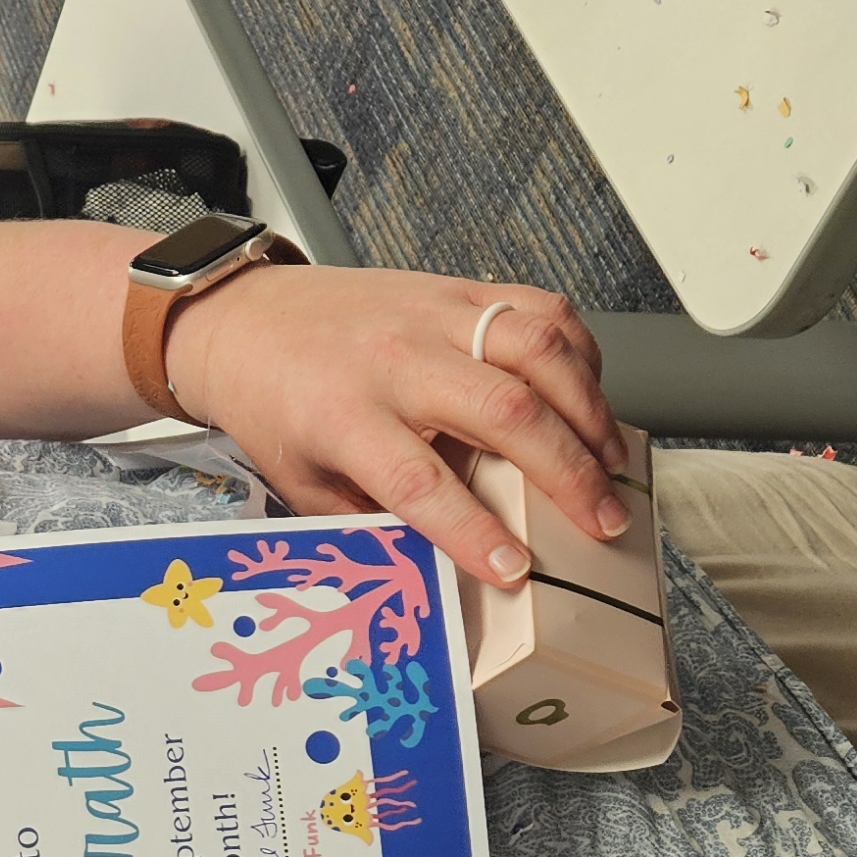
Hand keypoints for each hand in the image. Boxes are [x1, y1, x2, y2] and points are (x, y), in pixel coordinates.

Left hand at [165, 265, 623, 585]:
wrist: (244, 319)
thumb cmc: (275, 403)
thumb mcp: (304, 483)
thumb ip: (372, 521)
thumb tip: (439, 566)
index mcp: (346, 417)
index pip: (421, 482)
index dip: (473, 531)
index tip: (514, 569)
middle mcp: (395, 360)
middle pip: (504, 412)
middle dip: (568, 474)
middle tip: (601, 520)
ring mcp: (432, 315)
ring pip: (537, 349)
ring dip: (589, 409)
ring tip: (612, 461)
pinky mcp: (456, 288)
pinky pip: (539, 307)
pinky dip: (579, 351)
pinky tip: (588, 394)